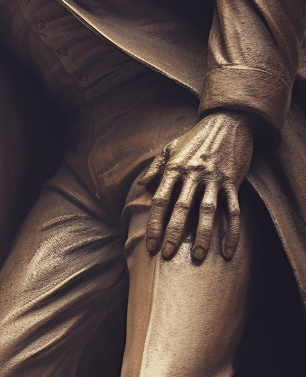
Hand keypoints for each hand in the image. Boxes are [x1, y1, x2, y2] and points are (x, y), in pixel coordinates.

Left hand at [139, 111, 253, 261]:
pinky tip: (229, 251)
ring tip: (199, 257)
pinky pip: (233, 210)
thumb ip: (156, 166)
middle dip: (174, 234)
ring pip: (208, 212)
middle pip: (182, 209)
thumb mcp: (172, 146)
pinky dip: (232, 232)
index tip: (150, 245)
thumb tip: (142, 184)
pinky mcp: (234, 181)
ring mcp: (214, 179)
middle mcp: (194, 175)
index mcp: (175, 168)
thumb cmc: (197, 136)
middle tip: (167, 255)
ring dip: (203, 236)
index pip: (160, 200)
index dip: (154, 224)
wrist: (230, 120)